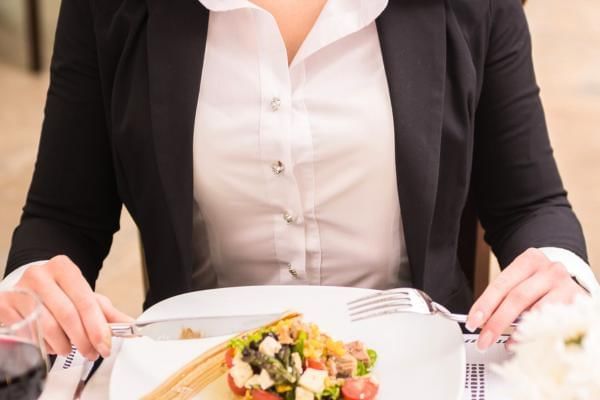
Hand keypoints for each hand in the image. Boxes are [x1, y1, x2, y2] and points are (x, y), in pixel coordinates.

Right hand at [13, 255, 132, 359]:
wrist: (28, 286)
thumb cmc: (59, 292)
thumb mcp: (85, 297)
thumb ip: (107, 312)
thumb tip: (131, 326)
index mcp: (63, 267)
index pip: (86, 301)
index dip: (98, 327)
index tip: (106, 344)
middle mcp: (39, 275)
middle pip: (67, 315)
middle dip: (84, 339)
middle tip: (92, 352)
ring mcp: (20, 290)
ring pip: (47, 327)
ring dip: (64, 345)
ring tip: (71, 347)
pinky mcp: (5, 306)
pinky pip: (29, 334)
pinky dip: (45, 345)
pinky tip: (52, 343)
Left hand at [466, 248, 587, 350]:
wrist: (564, 280)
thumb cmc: (537, 283)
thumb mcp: (519, 281)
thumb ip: (502, 298)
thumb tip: (482, 323)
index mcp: (529, 260)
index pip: (501, 284)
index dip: (484, 305)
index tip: (473, 323)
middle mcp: (549, 270)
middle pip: (517, 297)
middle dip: (497, 322)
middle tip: (484, 339)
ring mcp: (566, 285)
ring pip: (537, 311)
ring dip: (518, 330)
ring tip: (506, 342)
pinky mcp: (577, 302)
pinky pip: (554, 322)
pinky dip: (537, 334)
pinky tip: (526, 340)